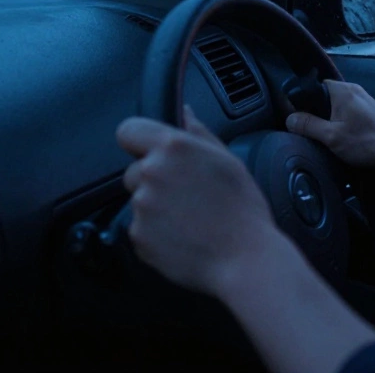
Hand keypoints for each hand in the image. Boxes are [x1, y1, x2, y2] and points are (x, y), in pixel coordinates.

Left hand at [116, 106, 284, 297]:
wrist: (246, 260)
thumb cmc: (243, 211)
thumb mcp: (228, 161)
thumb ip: (199, 133)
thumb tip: (185, 113)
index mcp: (173, 148)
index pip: (128, 130)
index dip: (137, 140)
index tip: (148, 150)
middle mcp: (151, 173)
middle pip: (134, 170)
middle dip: (152, 180)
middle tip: (185, 194)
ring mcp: (142, 207)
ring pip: (139, 200)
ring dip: (156, 207)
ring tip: (190, 219)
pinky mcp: (138, 236)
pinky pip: (141, 229)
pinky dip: (157, 233)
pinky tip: (184, 236)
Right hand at [285, 81, 374, 167]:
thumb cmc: (368, 142)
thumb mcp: (331, 136)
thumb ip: (308, 125)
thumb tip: (290, 118)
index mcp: (342, 90)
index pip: (313, 86)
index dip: (303, 101)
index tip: (299, 118)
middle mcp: (353, 90)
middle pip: (324, 97)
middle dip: (317, 114)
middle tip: (315, 132)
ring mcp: (363, 100)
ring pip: (336, 107)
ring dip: (330, 121)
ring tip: (330, 138)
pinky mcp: (370, 112)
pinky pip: (348, 113)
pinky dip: (342, 124)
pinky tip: (345, 139)